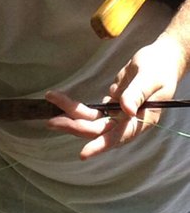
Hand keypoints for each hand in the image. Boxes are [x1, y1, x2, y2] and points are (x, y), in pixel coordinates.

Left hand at [46, 33, 184, 158]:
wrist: (162, 59)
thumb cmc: (160, 68)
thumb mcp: (150, 79)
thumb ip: (137, 94)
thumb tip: (126, 110)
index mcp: (141, 121)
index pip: (118, 136)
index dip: (100, 145)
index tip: (83, 153)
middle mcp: (128, 122)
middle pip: (98, 130)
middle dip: (75, 125)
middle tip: (52, 121)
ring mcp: (118, 115)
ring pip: (91, 121)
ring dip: (70, 116)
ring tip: (49, 111)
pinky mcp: (111, 106)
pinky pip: (91, 112)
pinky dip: (75, 108)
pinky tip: (59, 102)